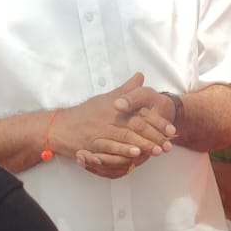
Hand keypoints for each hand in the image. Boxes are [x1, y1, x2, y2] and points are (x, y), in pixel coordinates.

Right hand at [51, 74, 175, 177]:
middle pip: (136, 125)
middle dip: (154, 135)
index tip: (171, 130)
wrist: (59, 126)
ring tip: (157, 150)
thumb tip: (140, 76)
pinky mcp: (92, 143)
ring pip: (125, 136)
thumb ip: (126, 90)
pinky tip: (135, 154)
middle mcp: (109, 117)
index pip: (141, 113)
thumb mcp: (106, 98)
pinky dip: (123, 150)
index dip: (158, 122)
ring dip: (143, 144)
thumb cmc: (84, 113)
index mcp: (115, 106)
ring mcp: (100, 130)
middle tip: (169, 144)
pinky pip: (109, 147)